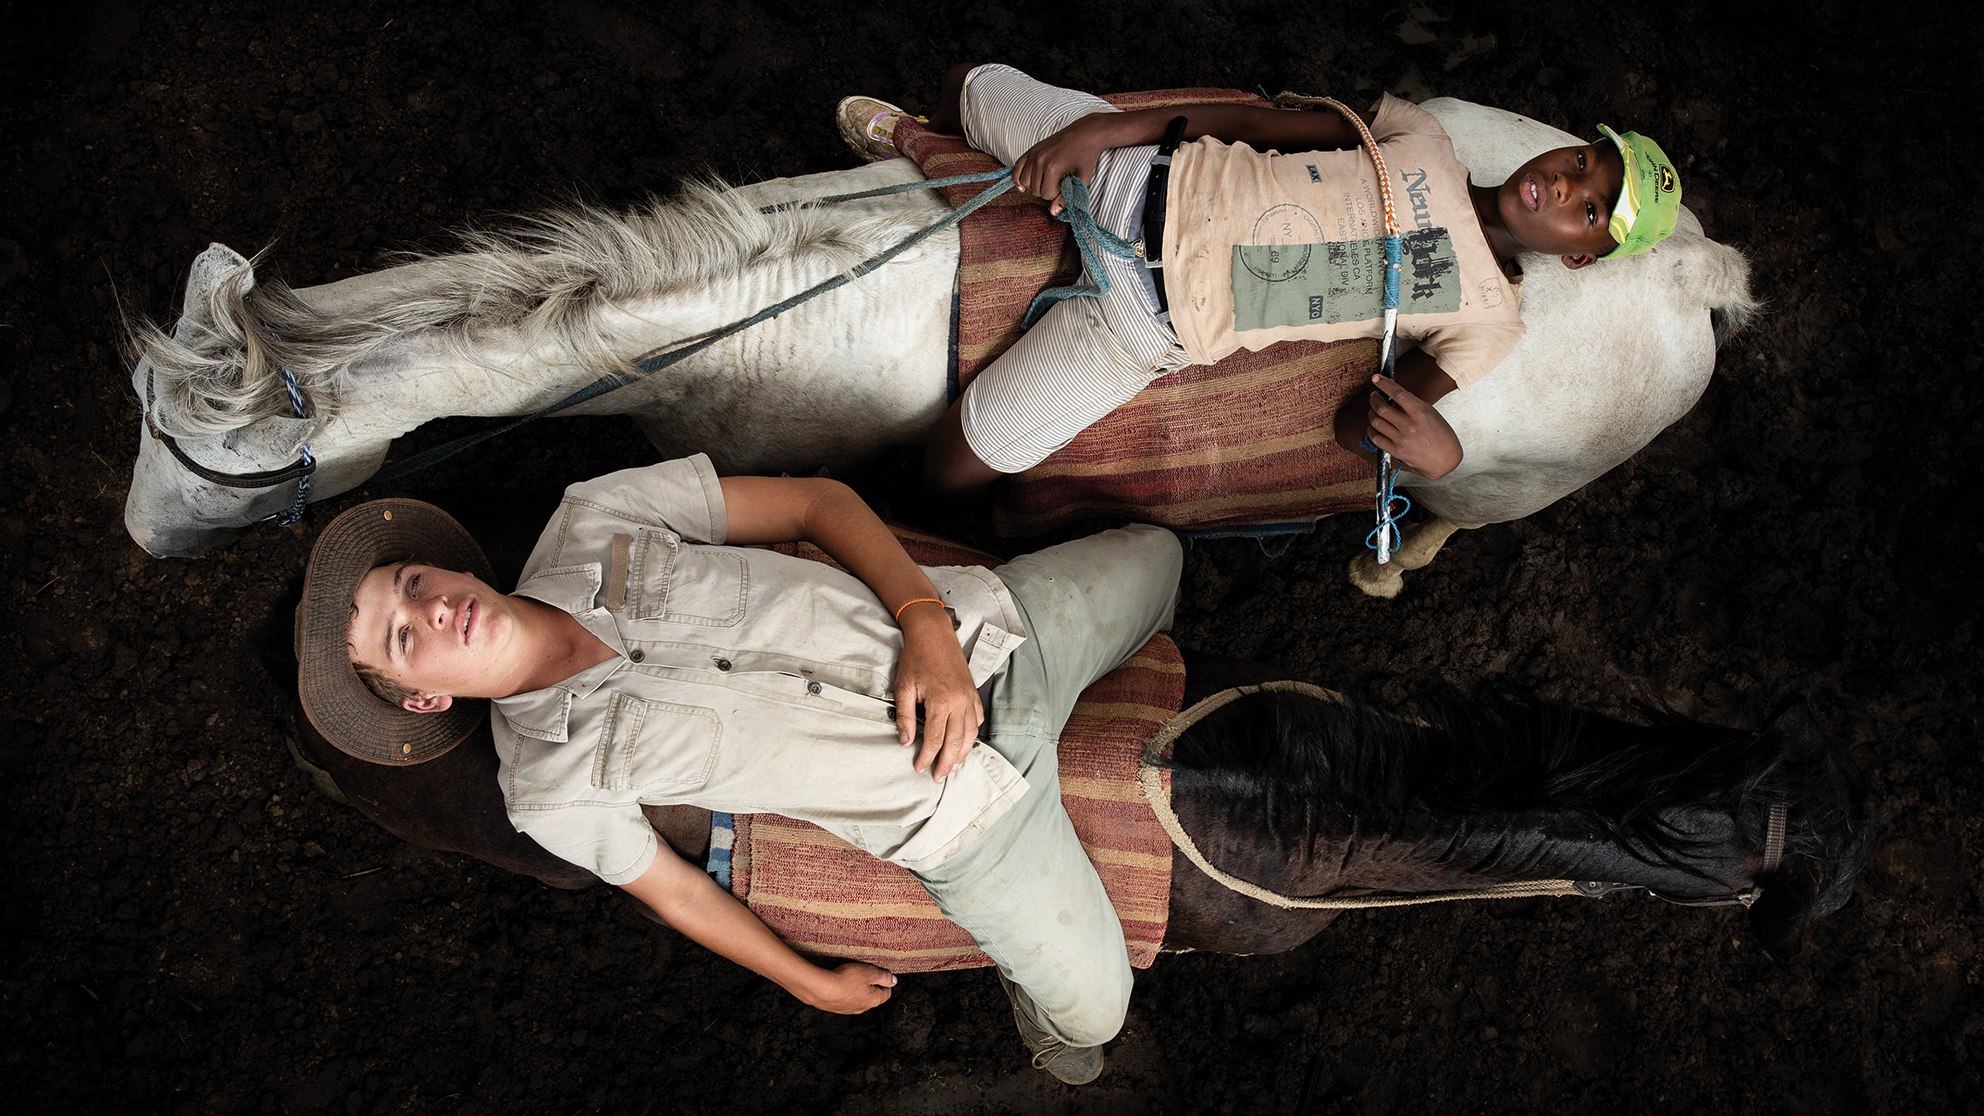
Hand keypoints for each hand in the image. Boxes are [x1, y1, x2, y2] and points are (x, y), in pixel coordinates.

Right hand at [801, 961, 897, 1013]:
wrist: (820, 989)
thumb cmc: (846, 979)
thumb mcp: (869, 972)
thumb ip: (883, 976)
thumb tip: (893, 981)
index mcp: (873, 1000)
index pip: (886, 993)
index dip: (886, 982)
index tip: (883, 974)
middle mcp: (862, 1008)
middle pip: (872, 997)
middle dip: (872, 986)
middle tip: (867, 974)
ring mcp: (848, 1009)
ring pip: (858, 999)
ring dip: (857, 990)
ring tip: (852, 977)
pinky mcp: (835, 1007)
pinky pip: (844, 1000)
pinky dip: (844, 993)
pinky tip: (839, 984)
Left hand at [894, 608, 983, 782]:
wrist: (933, 633)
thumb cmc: (916, 658)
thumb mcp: (903, 687)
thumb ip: (905, 716)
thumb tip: (905, 741)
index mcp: (941, 702)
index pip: (934, 739)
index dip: (927, 757)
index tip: (919, 768)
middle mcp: (959, 702)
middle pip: (955, 742)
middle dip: (947, 763)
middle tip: (939, 778)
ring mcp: (969, 697)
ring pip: (971, 734)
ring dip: (962, 753)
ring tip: (954, 767)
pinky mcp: (973, 691)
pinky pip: (978, 718)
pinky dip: (973, 734)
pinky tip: (966, 742)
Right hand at [1013, 113, 1114, 214]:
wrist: (1085, 133)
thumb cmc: (1086, 156)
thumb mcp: (1082, 179)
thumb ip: (1067, 197)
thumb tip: (1053, 212)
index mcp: (1052, 168)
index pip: (1046, 195)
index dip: (1057, 195)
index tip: (1065, 186)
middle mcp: (1039, 160)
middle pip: (1034, 190)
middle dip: (1046, 191)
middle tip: (1059, 183)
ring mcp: (1034, 154)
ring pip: (1024, 182)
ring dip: (1034, 186)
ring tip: (1047, 181)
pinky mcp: (1031, 150)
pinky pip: (1017, 169)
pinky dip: (1018, 178)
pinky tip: (1023, 185)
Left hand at [1363, 376, 1462, 479]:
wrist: (1445, 458)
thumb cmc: (1440, 434)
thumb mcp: (1430, 413)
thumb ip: (1412, 404)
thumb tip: (1392, 394)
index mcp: (1420, 412)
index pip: (1398, 393)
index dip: (1384, 383)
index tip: (1376, 378)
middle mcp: (1409, 425)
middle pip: (1381, 408)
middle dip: (1374, 399)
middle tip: (1375, 396)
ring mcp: (1401, 439)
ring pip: (1376, 422)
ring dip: (1371, 413)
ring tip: (1374, 410)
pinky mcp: (1396, 451)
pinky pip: (1375, 438)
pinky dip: (1371, 429)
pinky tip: (1374, 426)